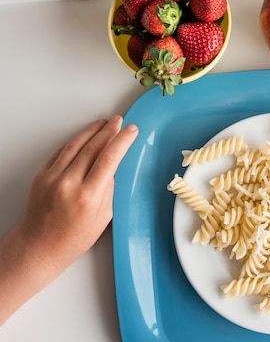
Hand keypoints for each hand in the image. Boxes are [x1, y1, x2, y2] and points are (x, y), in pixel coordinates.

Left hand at [0, 115, 137, 324]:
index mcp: (88, 196)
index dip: (122, 140)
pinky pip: (60, 152)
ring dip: (92, 131)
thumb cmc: (72, 238)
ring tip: (103, 123)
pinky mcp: (41, 176)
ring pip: (75, 145)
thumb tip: (112, 165)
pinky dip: (75, 141)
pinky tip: (84, 136)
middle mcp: (68, 184)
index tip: (130, 130)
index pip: (109, 158)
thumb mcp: (103, 216)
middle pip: (93, 147)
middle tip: (119, 121)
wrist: (39, 248)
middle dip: (109, 130)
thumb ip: (109, 188)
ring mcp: (52, 178)